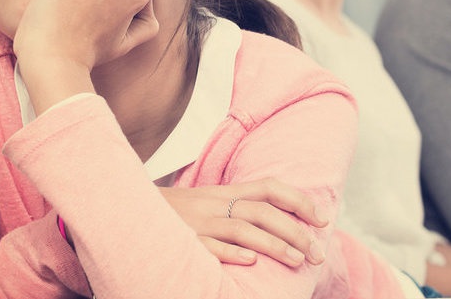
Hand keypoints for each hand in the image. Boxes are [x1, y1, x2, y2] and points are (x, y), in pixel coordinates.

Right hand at [160, 178, 328, 266]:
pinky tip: (250, 261)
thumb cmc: (176, 213)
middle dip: (295, 231)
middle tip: (316, 252)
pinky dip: (230, 253)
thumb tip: (280, 219)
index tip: (322, 219)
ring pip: (242, 228)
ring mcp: (198, 221)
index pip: (269, 187)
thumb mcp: (209, 202)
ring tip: (296, 260)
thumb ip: (239, 207)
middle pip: (263, 211)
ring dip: (274, 244)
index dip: (299, 200)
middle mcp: (215, 203)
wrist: (128, 208)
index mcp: (225, 192)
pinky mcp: (182, 240)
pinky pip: (208, 246)